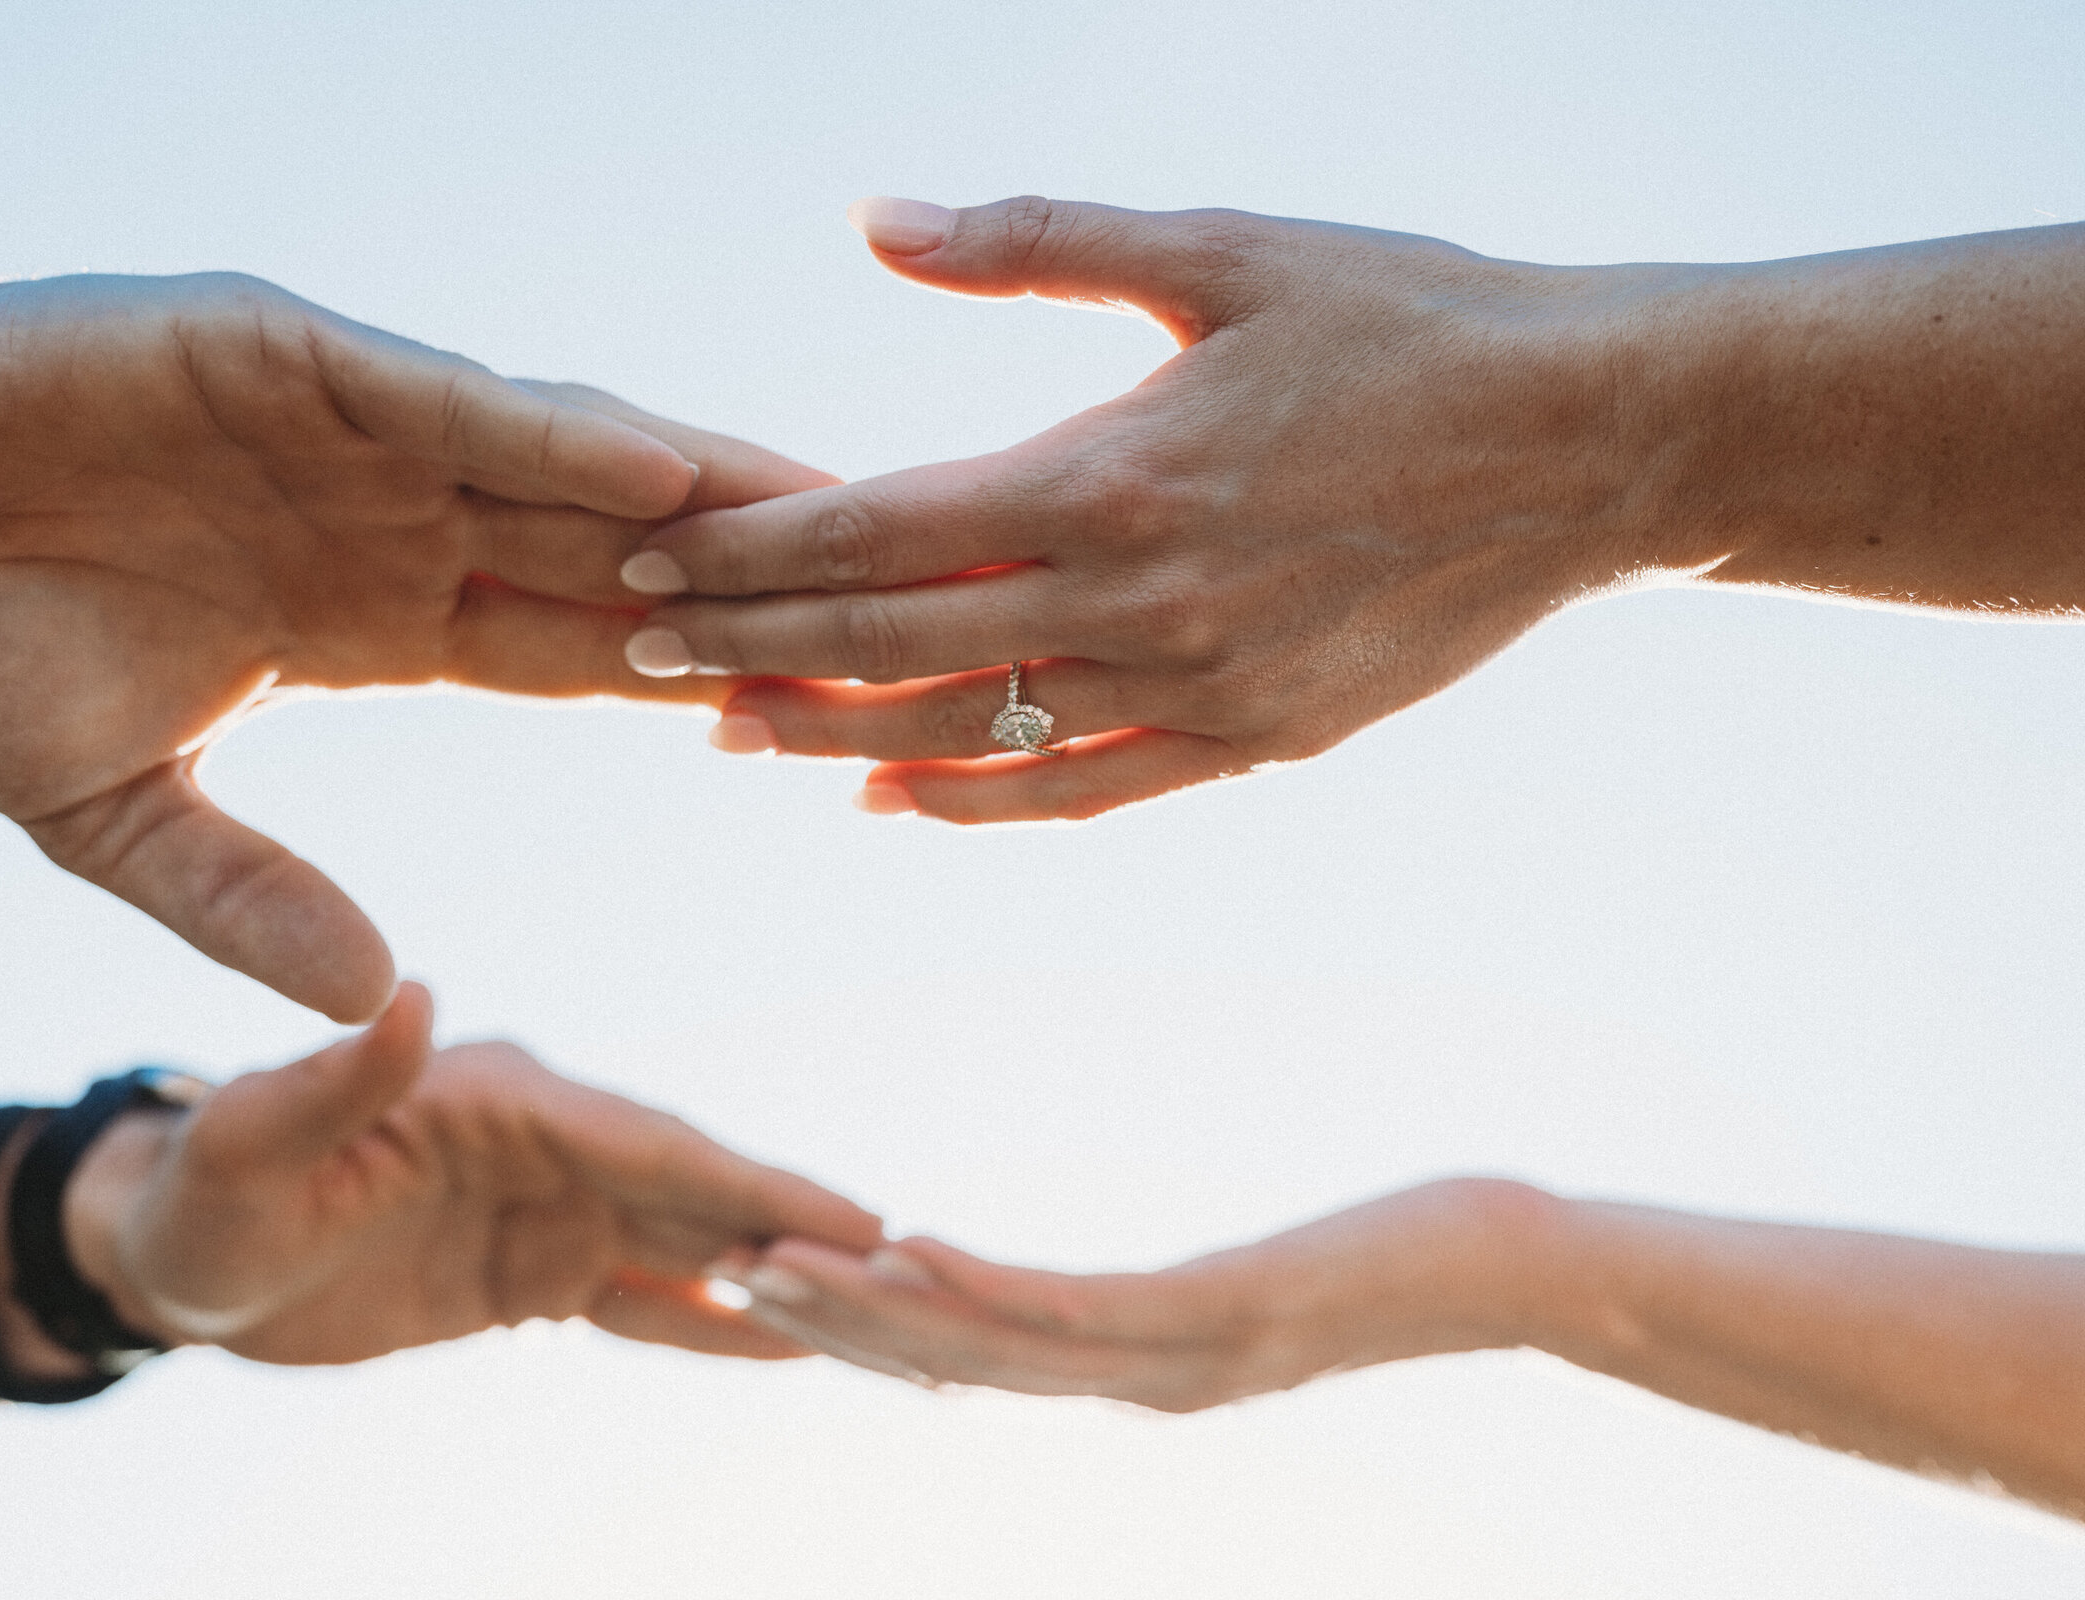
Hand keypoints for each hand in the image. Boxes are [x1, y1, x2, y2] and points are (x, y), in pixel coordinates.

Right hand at [0, 236, 832, 1018]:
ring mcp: (363, 435)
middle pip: (622, 563)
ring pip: (573, 471)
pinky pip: (457, 403)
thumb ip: (246, 900)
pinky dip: (557, 436)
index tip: (820, 726)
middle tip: (895, 626)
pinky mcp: (297, 358)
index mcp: (388, 622)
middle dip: (750, 597)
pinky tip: (672, 470)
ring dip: (701, 505)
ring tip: (842, 534)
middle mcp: (405, 522)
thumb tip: (379, 994)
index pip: (582, 660)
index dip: (700, 688)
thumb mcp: (118, 812)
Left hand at [61, 982, 882, 1363]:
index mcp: (495, 1094)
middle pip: (693, 1190)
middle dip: (800, 1230)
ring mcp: (548, 1205)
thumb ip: (333, 1082)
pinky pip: (644, 1302)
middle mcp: (542, 1139)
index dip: (750, 1183)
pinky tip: (795, 1350)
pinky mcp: (534, 1269)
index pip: (643, 1141)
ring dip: (779, 1278)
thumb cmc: (195, 1198)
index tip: (853, 1216)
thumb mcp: (245, 1151)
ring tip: (888, 1317)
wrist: (173, 1256)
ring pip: (688, 1246)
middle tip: (918, 1274)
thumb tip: (416, 995)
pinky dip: (717, 1325)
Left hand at [615, 195, 1704, 822]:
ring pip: (972, 735)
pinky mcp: (1261, 739)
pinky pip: (1086, 793)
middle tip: (642, 653)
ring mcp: (1200, 688)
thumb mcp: (1223, 247)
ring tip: (740, 734)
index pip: (874, 530)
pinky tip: (896, 801)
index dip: (746, 552)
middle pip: (895, 645)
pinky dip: (979, 804)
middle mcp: (1138, 602)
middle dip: (754, 647)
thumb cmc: (1411, 321)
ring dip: (841, 736)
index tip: (646, 559)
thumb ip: (1033, 241)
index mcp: (1110, 471)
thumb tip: (871, 221)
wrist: (1595, 442)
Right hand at [723, 1179, 1554, 1408]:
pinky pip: (1074, 1308)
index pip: (975, 1355)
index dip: (866, 1332)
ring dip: (870, 1309)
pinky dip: (976, 1285)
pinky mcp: (1219, 1316)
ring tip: (768, 1270)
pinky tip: (901, 1249)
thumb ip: (1197, 1295)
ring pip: (991, 1343)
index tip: (772, 1288)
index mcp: (1145, 1367)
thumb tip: (1161, 1292)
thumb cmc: (1406, 1258)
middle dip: (833, 1324)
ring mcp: (1178, 1357)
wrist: (1521, 1276)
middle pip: (956, 1358)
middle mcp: (1145, 1378)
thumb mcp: (1276, 1279)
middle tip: (718, 1280)